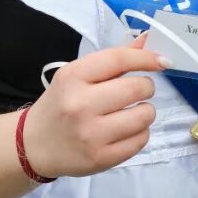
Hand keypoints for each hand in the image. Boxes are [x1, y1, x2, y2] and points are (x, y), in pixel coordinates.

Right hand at [21, 33, 172, 177]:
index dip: (146, 58)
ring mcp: (90, 134)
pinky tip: (126, 131)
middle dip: (146, 87)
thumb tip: (147, 39)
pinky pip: (140, 141)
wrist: (34, 145)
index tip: (163, 61)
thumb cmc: (61, 103)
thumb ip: (114, 59)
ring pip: (144, 116)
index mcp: (73, 77)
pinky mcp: (100, 159)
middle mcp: (80, 105)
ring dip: (146, 111)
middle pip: (137, 88)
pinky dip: (140, 133)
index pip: (119, 59)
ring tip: (132, 112)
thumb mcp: (78, 75)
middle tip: (138, 92)